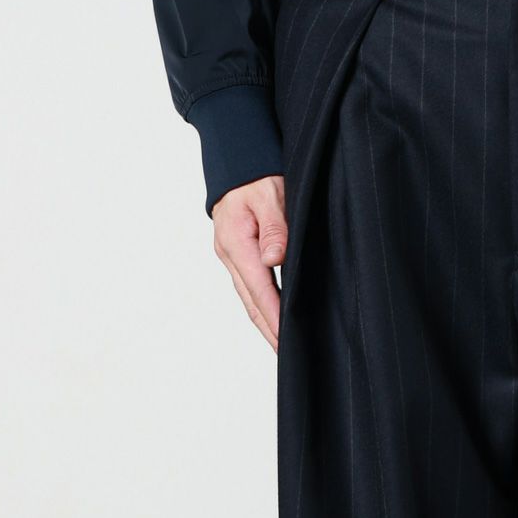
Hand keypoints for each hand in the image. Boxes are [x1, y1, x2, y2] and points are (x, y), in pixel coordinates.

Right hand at [213, 175, 287, 350]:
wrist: (236, 162)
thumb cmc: (255, 174)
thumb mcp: (269, 193)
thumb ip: (274, 226)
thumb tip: (273, 259)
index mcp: (237, 242)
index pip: (259, 289)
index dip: (274, 316)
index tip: (286, 339)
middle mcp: (230, 254)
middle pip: (251, 302)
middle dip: (269, 330)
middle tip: (287, 356)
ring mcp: (231, 256)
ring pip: (249, 298)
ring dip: (265, 322)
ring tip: (282, 345)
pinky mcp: (237, 254)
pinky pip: (250, 287)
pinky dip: (263, 305)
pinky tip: (275, 317)